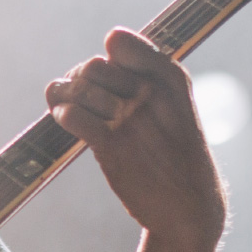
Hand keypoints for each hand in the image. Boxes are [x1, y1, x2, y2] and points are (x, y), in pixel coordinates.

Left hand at [45, 28, 225, 246]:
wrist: (190, 208)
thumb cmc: (177, 155)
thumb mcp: (178, 107)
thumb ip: (147, 77)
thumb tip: (104, 49)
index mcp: (171, 80)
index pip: (120, 43)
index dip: (106, 56)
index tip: (106, 75)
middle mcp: (152, 95)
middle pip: (92, 66)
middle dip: (79, 79)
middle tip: (79, 96)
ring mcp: (132, 120)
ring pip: (78, 89)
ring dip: (63, 97)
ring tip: (64, 107)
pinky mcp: (114, 148)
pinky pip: (72, 117)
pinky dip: (62, 116)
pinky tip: (65, 122)